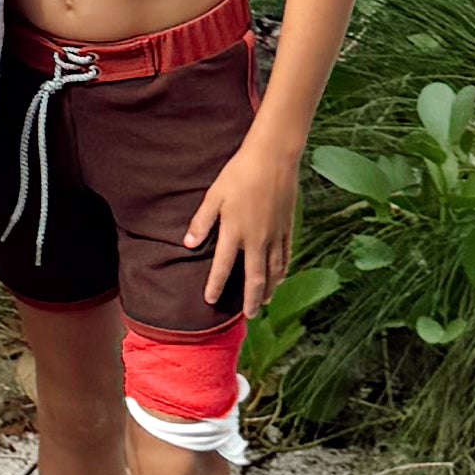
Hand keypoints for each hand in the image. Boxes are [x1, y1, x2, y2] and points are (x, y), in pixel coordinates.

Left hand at [181, 145, 300, 324]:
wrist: (273, 158)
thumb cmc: (239, 174)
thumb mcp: (215, 195)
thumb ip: (202, 221)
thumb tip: (187, 244)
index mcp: (234, 232)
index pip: (222, 267)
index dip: (215, 285)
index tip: (209, 301)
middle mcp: (257, 239)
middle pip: (254, 278)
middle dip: (251, 300)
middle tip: (249, 316)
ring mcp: (275, 235)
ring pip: (273, 271)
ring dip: (269, 290)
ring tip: (264, 303)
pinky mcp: (287, 227)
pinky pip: (286, 256)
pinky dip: (282, 271)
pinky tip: (280, 278)